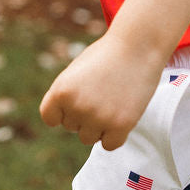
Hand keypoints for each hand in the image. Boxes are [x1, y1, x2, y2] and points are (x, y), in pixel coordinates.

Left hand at [39, 32, 162, 149]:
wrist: (138, 44)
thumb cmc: (106, 56)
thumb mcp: (75, 72)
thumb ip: (66, 97)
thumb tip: (66, 123)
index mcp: (61, 91)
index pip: (51, 118)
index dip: (63, 111)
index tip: (78, 98)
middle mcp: (77, 107)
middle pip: (72, 128)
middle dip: (85, 115)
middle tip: (103, 92)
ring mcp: (99, 118)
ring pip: (89, 138)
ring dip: (99, 126)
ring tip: (112, 102)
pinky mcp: (121, 125)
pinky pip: (109, 145)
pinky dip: (115, 135)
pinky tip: (122, 114)